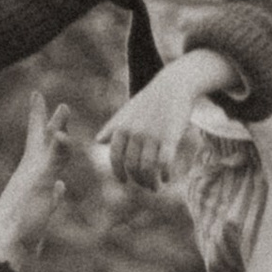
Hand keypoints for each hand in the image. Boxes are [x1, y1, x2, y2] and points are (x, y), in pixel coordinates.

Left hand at [0, 97, 76, 267]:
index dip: (39, 113)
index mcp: (30, 166)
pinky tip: (60, 188)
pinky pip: (50, 195)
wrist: (6, 251)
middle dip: (50, 125)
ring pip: (47, 168)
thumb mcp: (40, 183)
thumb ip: (53, 158)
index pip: (37, 133)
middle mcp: (30, 176)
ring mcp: (34, 194)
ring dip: (56, 154)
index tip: (36, 92)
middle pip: (42, 145)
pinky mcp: (38, 213)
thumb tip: (62, 133)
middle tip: (59, 108)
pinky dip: (57, 188)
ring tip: (63, 144)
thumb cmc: (22, 218)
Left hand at [98, 54, 229, 193]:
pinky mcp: (170, 138)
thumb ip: (112, 127)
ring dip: (151, 182)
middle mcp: (135, 133)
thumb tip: (98, 141)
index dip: (118, 172)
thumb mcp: (127, 111)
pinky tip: (167, 178)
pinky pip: (164, 163)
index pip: (115, 157)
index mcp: (122, 128)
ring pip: (147, 168)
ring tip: (155, 186)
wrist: (174, 86)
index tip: (124, 181)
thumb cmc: (149, 100)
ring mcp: (152, 136)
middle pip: (132, 166)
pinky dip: (165, 175)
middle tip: (145, 185)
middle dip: (138, 180)